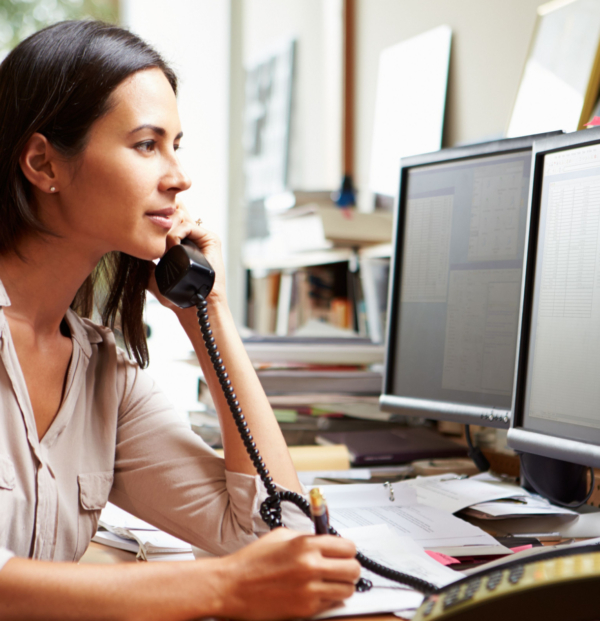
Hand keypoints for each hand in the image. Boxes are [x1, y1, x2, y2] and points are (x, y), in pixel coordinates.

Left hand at [147, 201, 227, 311]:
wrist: (194, 306)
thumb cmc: (176, 297)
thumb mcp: (153, 277)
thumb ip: (143, 264)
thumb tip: (127, 249)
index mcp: (180, 243)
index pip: (169, 218)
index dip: (156, 213)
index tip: (142, 215)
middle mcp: (192, 237)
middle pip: (176, 211)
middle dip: (161, 215)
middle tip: (150, 225)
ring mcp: (201, 237)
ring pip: (180, 217)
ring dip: (166, 228)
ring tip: (162, 245)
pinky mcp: (210, 239)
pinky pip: (188, 226)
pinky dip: (176, 234)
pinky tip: (172, 246)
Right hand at [214, 528, 360, 619]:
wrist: (231, 586)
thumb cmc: (252, 561)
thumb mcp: (281, 536)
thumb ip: (307, 537)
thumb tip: (326, 540)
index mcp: (306, 545)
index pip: (348, 547)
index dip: (347, 549)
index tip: (344, 552)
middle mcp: (311, 566)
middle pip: (353, 569)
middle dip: (350, 568)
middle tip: (341, 567)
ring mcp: (309, 591)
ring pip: (348, 590)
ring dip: (342, 585)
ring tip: (330, 581)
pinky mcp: (305, 610)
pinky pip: (331, 604)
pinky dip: (328, 599)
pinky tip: (316, 592)